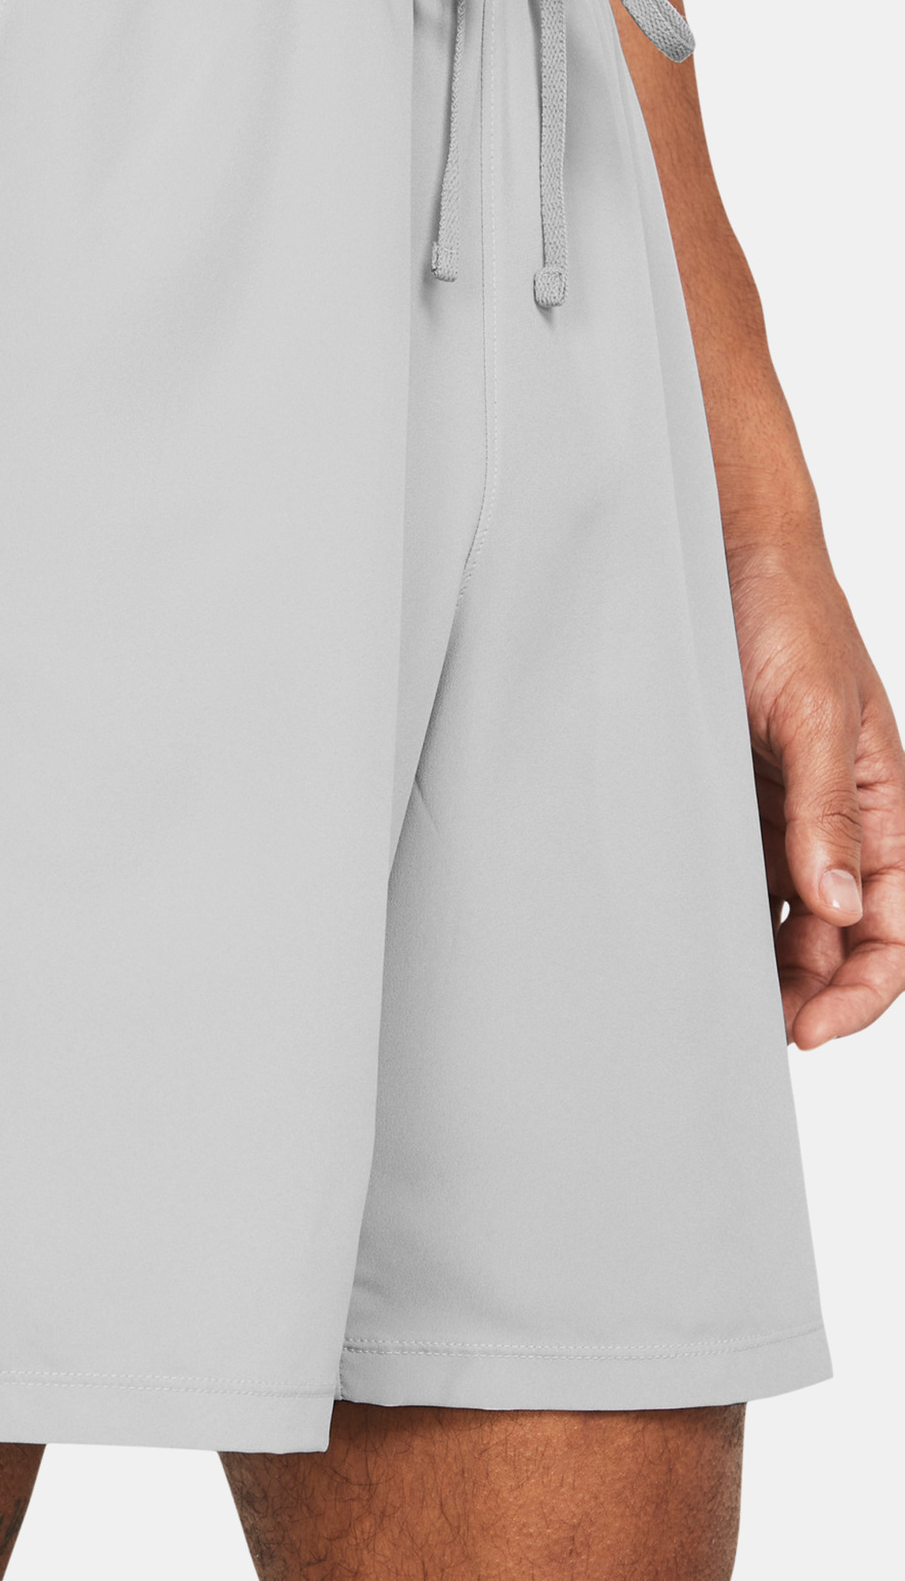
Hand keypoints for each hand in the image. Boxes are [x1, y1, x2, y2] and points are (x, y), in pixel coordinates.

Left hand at [730, 534, 904, 1046]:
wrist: (727, 551)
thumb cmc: (788, 614)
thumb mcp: (816, 714)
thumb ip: (827, 812)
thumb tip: (840, 907)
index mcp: (884, 803)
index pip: (897, 926)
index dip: (865, 989)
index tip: (812, 1029)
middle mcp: (840, 816)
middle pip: (841, 937)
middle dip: (810, 992)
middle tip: (754, 1030)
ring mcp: (786, 809)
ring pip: (789, 915)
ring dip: (767, 963)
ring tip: (719, 1000)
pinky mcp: (737, 794)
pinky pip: (741, 871)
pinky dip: (728, 912)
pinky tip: (696, 938)